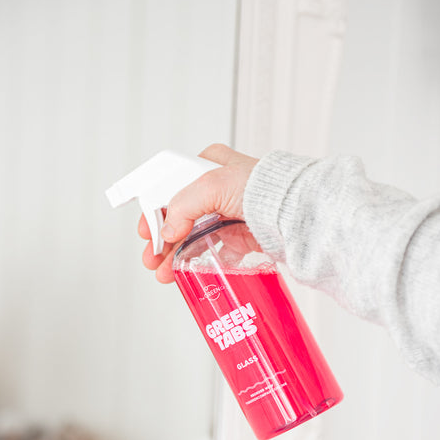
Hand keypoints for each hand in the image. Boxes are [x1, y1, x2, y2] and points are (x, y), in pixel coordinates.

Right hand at [138, 143, 258, 282]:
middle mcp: (216, 189)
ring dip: (175, 255)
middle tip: (151, 258)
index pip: (170, 189)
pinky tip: (188, 271)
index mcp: (207, 166)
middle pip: (178, 216)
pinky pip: (214, 249)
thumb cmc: (260, 188)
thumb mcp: (211, 185)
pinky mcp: (240, 234)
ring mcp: (227, 213)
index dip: (154, 212)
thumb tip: (168, 232)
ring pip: (192, 236)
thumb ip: (183, 206)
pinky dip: (199, 261)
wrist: (293, 211)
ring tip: (163, 274)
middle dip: (162, 241)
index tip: (146, 233)